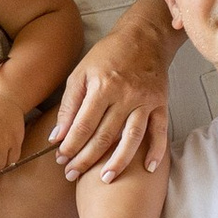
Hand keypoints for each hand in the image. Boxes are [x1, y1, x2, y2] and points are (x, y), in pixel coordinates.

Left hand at [48, 16, 174, 183]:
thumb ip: (68, 105)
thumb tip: (57, 136)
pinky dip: (157, 150)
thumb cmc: (107, 55)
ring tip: (106, 179)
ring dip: (119, 161)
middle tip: (73, 175)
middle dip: (87, 158)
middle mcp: (125, 95)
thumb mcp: (81, 73)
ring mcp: (145, 101)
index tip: (61, 159)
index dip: (71, 145)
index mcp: (102, 87)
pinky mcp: (160, 103)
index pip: (83, 124)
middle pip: (105, 135)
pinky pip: (160, 131)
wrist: (144, 38)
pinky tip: (149, 168)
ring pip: (132, 138)